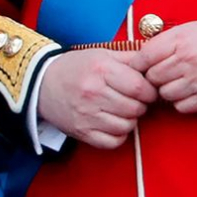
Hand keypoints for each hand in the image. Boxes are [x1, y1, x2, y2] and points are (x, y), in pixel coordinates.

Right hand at [37, 48, 156, 148]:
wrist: (42, 83)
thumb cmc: (75, 67)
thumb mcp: (101, 54)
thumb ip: (129, 58)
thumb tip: (154, 63)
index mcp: (101, 70)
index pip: (140, 87)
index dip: (149, 91)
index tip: (146, 90)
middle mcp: (93, 92)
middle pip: (135, 108)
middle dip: (140, 105)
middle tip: (132, 100)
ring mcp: (86, 114)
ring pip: (126, 126)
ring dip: (129, 120)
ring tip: (121, 110)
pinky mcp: (82, 131)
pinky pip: (113, 141)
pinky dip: (118, 135)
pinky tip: (112, 123)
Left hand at [137, 18, 196, 113]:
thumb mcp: (192, 28)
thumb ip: (169, 41)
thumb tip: (146, 55)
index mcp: (180, 40)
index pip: (144, 57)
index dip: (139, 63)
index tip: (141, 66)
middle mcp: (186, 62)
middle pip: (152, 78)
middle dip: (153, 77)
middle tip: (161, 74)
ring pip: (165, 94)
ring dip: (167, 90)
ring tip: (177, 82)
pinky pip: (181, 107)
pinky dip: (181, 102)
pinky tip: (189, 92)